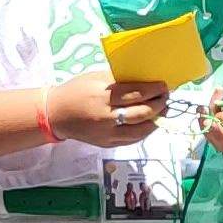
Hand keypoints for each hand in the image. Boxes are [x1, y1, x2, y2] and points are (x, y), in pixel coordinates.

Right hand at [41, 72, 170, 148]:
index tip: (164, 86)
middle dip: (159, 105)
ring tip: (162, 111)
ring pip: (141, 131)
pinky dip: (145, 131)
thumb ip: (120, 80)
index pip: (136, 94)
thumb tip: (146, 79)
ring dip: (156, 120)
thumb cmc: (76, 91)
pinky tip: (150, 122)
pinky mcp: (107, 144)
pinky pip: (132, 140)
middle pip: (142, 113)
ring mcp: (107, 134)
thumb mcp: (96, 78)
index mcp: (103, 96)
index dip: (155, 90)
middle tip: (166, 98)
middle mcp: (106, 117)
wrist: (55, 114)